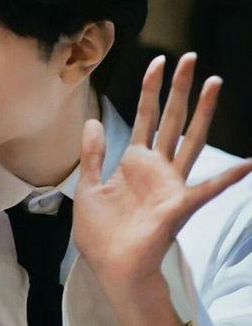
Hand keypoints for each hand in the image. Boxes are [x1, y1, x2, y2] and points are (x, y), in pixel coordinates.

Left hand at [73, 52, 251, 296]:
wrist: (109, 267)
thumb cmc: (100, 233)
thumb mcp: (90, 187)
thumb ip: (93, 155)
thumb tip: (92, 120)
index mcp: (133, 162)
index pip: (145, 117)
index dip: (150, 89)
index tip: (158, 61)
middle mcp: (156, 167)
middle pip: (172, 119)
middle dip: (180, 88)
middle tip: (190, 58)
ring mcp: (170, 184)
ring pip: (191, 140)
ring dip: (203, 113)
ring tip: (215, 83)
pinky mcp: (179, 205)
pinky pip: (209, 188)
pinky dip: (229, 177)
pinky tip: (249, 163)